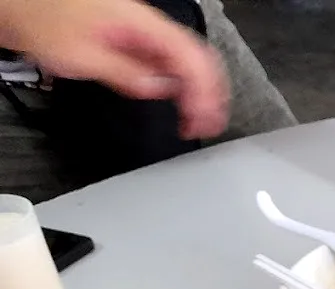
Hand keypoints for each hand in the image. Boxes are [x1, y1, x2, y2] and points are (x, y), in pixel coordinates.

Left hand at [0, 0, 227, 137]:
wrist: (17, 0)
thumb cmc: (39, 17)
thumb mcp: (81, 56)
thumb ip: (127, 74)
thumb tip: (160, 90)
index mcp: (141, 23)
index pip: (191, 59)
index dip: (204, 93)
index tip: (201, 121)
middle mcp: (147, 24)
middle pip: (198, 57)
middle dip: (211, 93)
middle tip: (210, 125)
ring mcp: (141, 31)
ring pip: (187, 60)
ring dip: (199, 90)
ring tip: (200, 120)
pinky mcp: (133, 39)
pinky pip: (169, 61)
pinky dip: (181, 84)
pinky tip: (179, 102)